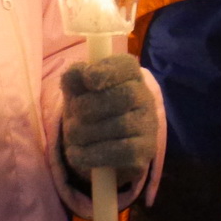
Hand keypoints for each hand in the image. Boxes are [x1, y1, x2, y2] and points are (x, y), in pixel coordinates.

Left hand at [61, 55, 159, 186]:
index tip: (88, 79)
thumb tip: (76, 74)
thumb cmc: (89, 113)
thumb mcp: (77, 93)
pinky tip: (76, 154)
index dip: (109, 70)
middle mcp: (146, 98)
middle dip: (91, 106)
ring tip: (72, 137)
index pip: (128, 66)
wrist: (102, 151)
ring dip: (86, 133)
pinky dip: (91, 154)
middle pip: (126, 95)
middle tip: (72, 116)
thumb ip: (74, 79)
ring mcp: (148, 125)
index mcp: (130, 77)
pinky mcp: (145, 151)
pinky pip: (120, 151)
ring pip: (121, 126)